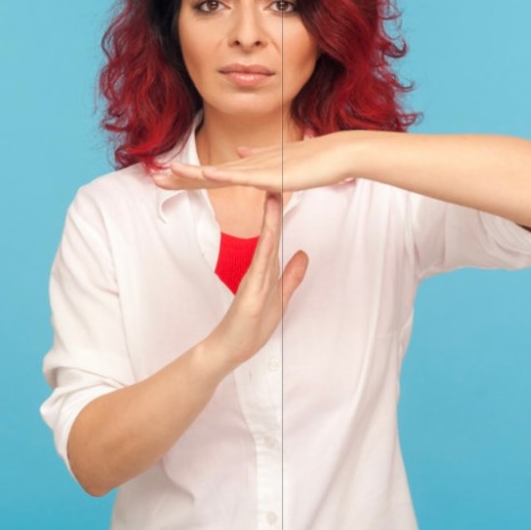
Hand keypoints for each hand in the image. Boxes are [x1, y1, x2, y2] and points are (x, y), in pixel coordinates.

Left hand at [151, 132, 355, 192]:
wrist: (338, 153)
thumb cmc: (315, 160)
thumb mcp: (282, 164)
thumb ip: (260, 160)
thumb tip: (240, 151)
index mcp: (251, 166)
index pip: (214, 174)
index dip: (190, 177)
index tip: (168, 178)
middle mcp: (250, 164)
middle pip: (209, 173)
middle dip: (181, 177)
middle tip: (155, 179)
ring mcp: (260, 168)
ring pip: (219, 173)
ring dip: (192, 174)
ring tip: (168, 174)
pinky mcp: (273, 174)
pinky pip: (243, 176)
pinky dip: (223, 175)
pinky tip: (205, 175)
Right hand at [202, 192, 308, 371]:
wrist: (228, 350)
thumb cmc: (249, 327)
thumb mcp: (280, 298)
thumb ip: (291, 276)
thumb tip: (303, 254)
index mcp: (264, 270)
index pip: (275, 236)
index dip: (280, 214)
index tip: (284, 191)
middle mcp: (257, 271)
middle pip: (269, 233)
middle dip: (273, 207)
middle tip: (278, 179)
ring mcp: (253, 281)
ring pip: (264, 245)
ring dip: (269, 221)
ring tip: (272, 197)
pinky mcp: (251, 295)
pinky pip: (260, 268)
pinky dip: (265, 249)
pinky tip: (270, 234)